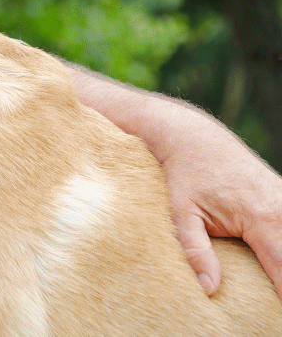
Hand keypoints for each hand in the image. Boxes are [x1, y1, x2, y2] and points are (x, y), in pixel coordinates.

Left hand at [68, 65, 281, 298]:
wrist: (191, 136)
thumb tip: (209, 290)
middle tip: (271, 305)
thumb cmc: (184, 174)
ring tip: (272, 285)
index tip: (271, 316)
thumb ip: (195, 251)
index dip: (281, 297)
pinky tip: (275, 261)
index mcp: (261, 217)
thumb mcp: (181, 212)